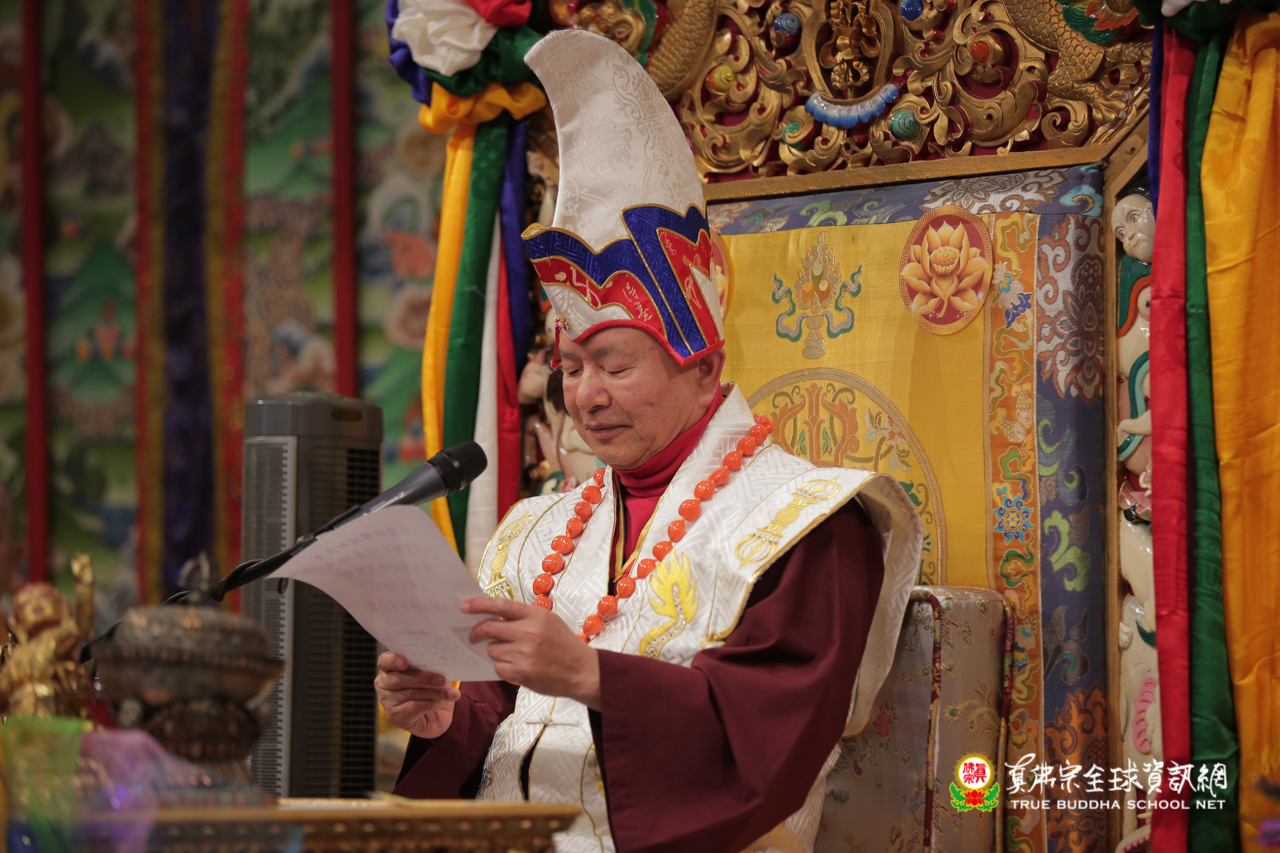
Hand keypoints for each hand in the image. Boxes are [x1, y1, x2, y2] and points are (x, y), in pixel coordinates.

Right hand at [374, 651, 460, 738]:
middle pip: (400, 679)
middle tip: (442, 680)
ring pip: (410, 694)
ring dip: (434, 693)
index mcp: (390, 667)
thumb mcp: (431, 672)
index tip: (405, 662)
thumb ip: (429, 665)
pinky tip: (439, 703)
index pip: (386, 660)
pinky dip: (429, 704)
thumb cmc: (430, 687)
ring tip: (451, 694)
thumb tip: (441, 662)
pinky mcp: (396, 716)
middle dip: (424, 678)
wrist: (435, 715)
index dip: (393, 660)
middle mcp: (384, 683)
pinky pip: (413, 708)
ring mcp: (388, 700)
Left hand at [463, 597, 600, 709]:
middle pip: (488, 629)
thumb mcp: (548, 621)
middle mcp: (529, 632)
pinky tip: (516, 666)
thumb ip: (523, 617)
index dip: (479, 604)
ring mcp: (524, 654)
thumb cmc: (564, 644)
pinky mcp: (522, 672)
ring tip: (512, 654)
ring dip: (496, 652)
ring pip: (492, 650)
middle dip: (476, 632)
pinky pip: (498, 667)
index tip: (464, 606)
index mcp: (536, 615)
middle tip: (472, 636)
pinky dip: (503, 667)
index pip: (500, 605)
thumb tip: (493, 616)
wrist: (582, 671)